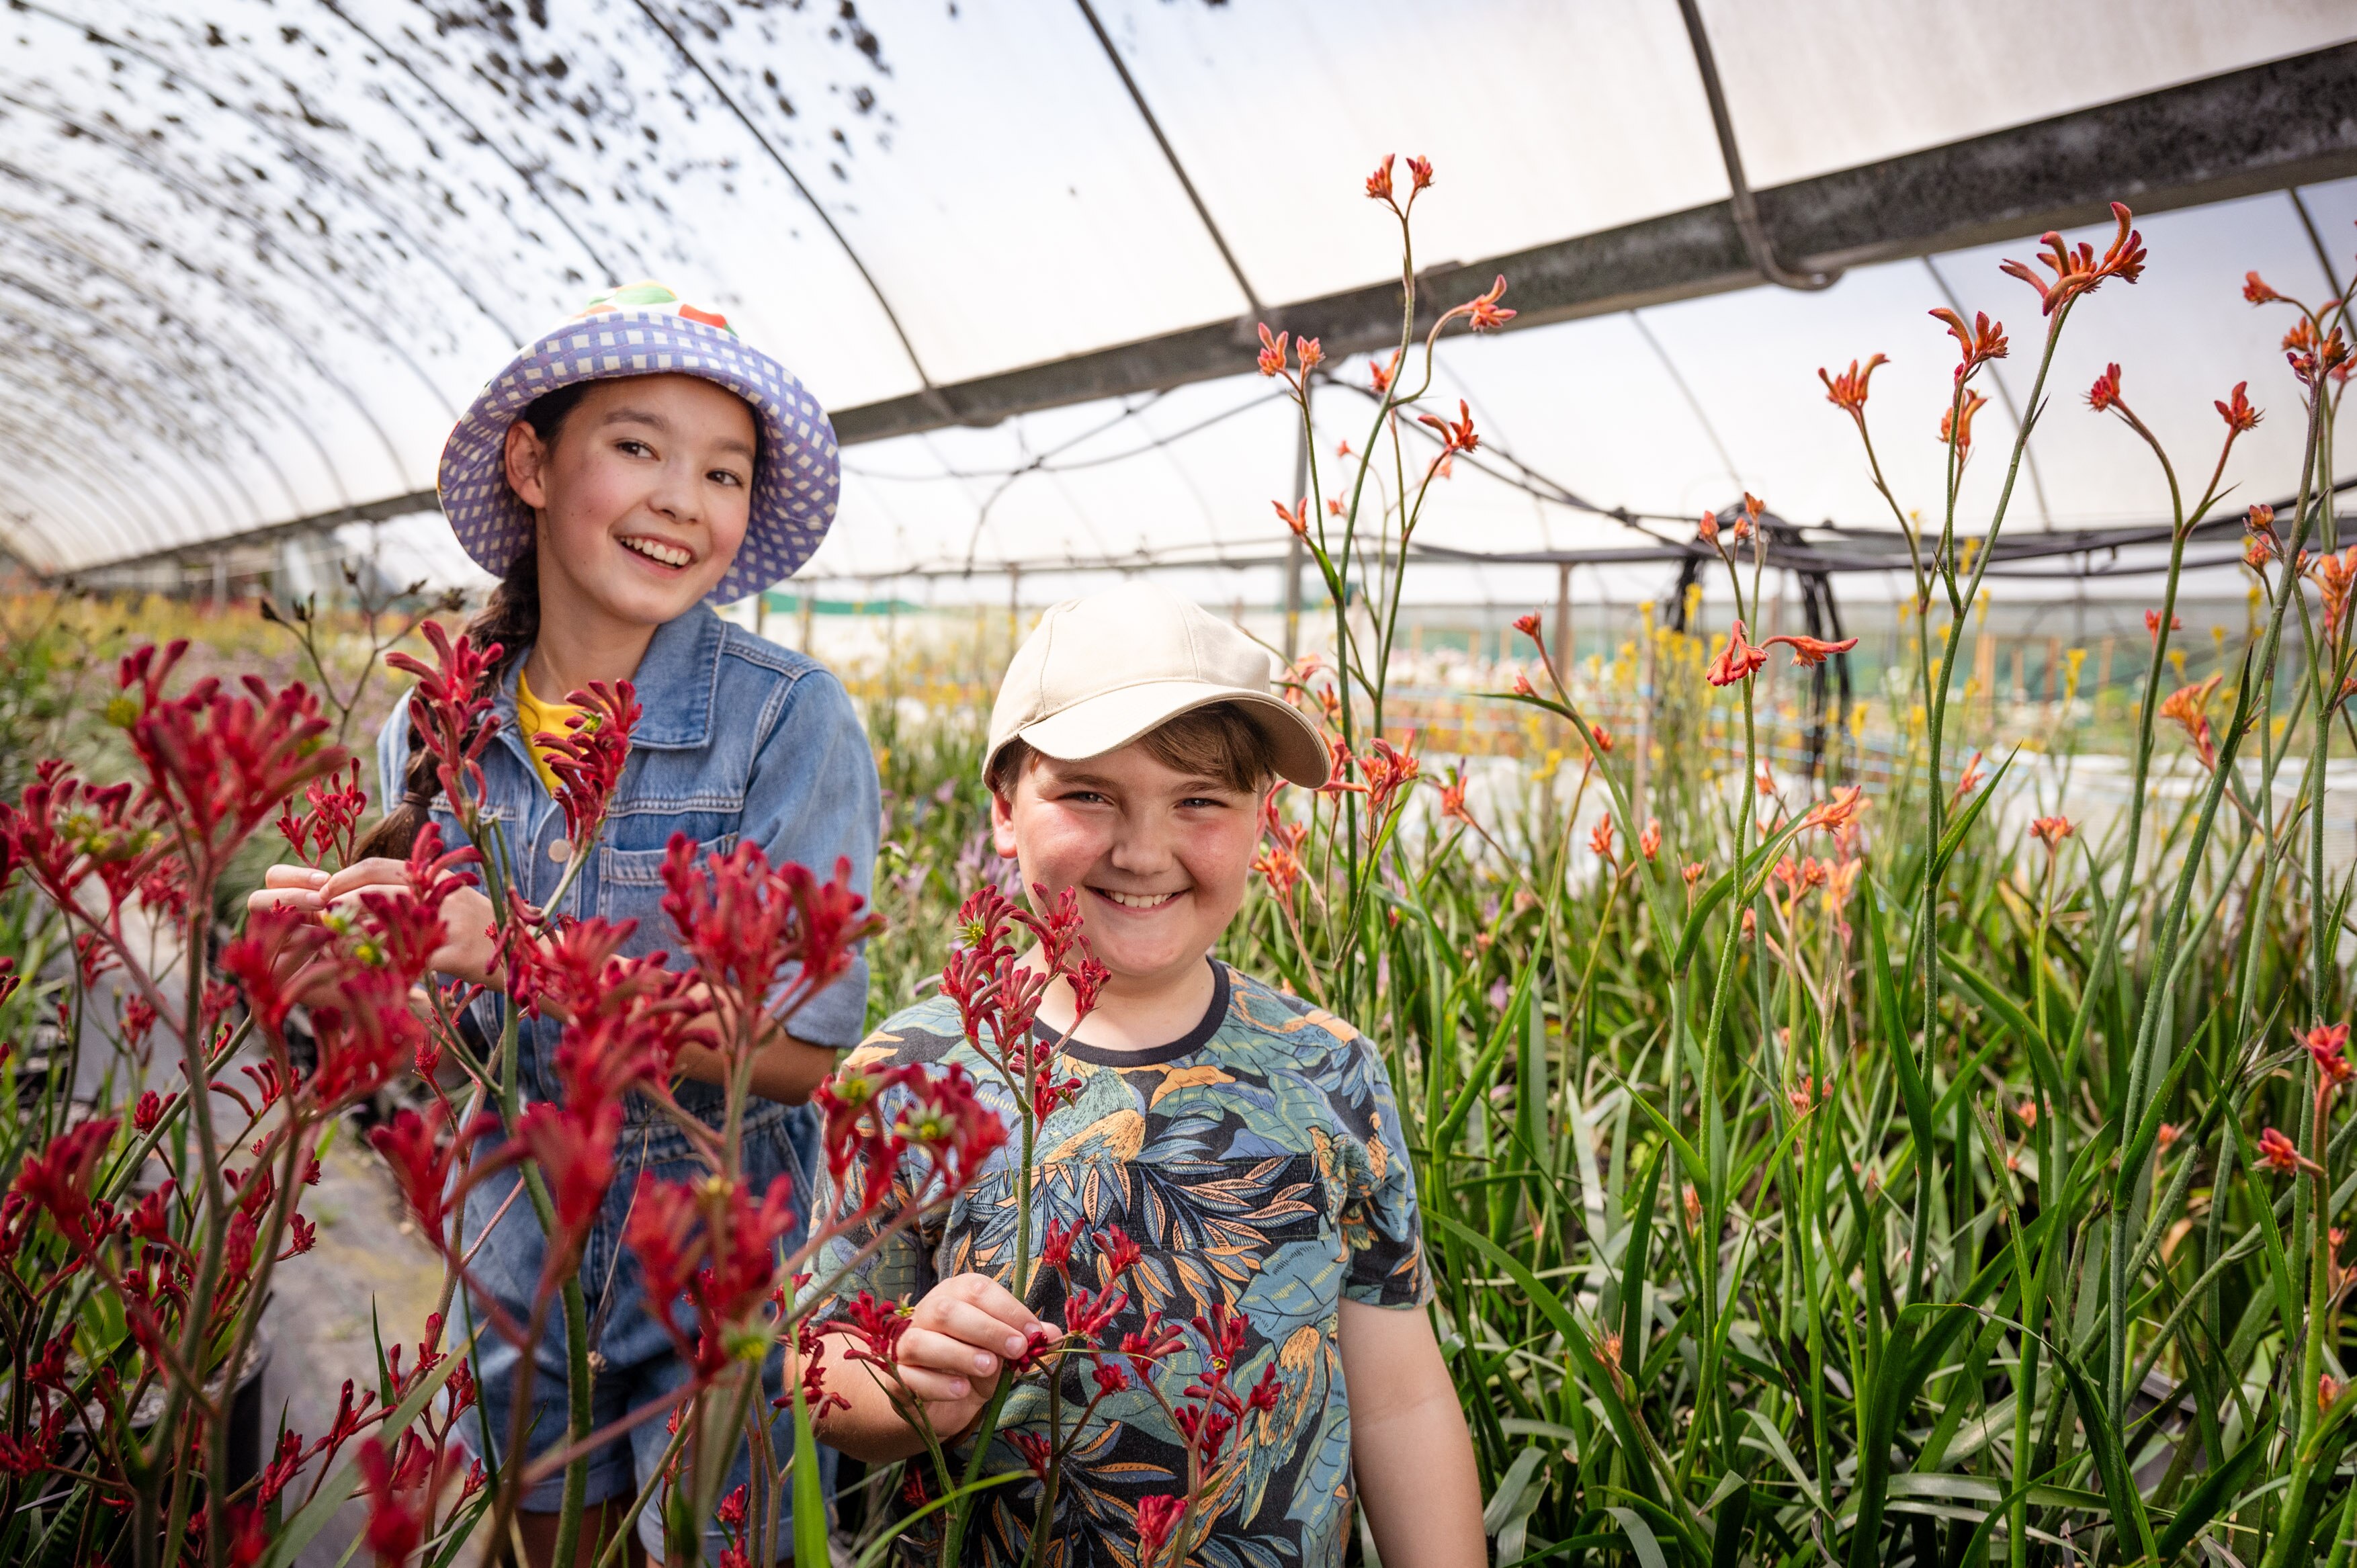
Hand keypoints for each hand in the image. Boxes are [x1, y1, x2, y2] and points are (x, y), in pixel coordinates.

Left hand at [245, 860, 500, 987]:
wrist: (529, 957)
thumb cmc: (488, 933)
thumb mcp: (455, 902)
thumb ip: (420, 895)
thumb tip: (374, 897)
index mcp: (436, 877)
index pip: (377, 867)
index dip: (342, 878)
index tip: (320, 891)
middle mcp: (440, 893)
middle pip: (374, 890)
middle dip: (338, 904)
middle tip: (316, 919)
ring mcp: (448, 922)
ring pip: (384, 922)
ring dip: (352, 934)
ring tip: (332, 945)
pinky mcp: (454, 954)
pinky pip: (406, 959)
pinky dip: (380, 966)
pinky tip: (363, 974)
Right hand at [888, 1273, 1051, 1438]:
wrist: (937, 1399)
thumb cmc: (972, 1363)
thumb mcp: (1002, 1351)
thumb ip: (1024, 1340)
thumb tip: (1054, 1335)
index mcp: (955, 1295)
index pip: (976, 1290)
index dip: (1008, 1309)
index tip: (1034, 1333)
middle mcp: (926, 1313)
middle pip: (947, 1311)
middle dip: (987, 1329)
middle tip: (1017, 1350)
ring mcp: (905, 1345)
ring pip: (921, 1341)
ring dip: (959, 1354)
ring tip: (989, 1368)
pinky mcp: (896, 1379)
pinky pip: (910, 1378)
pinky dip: (937, 1384)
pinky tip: (961, 1390)